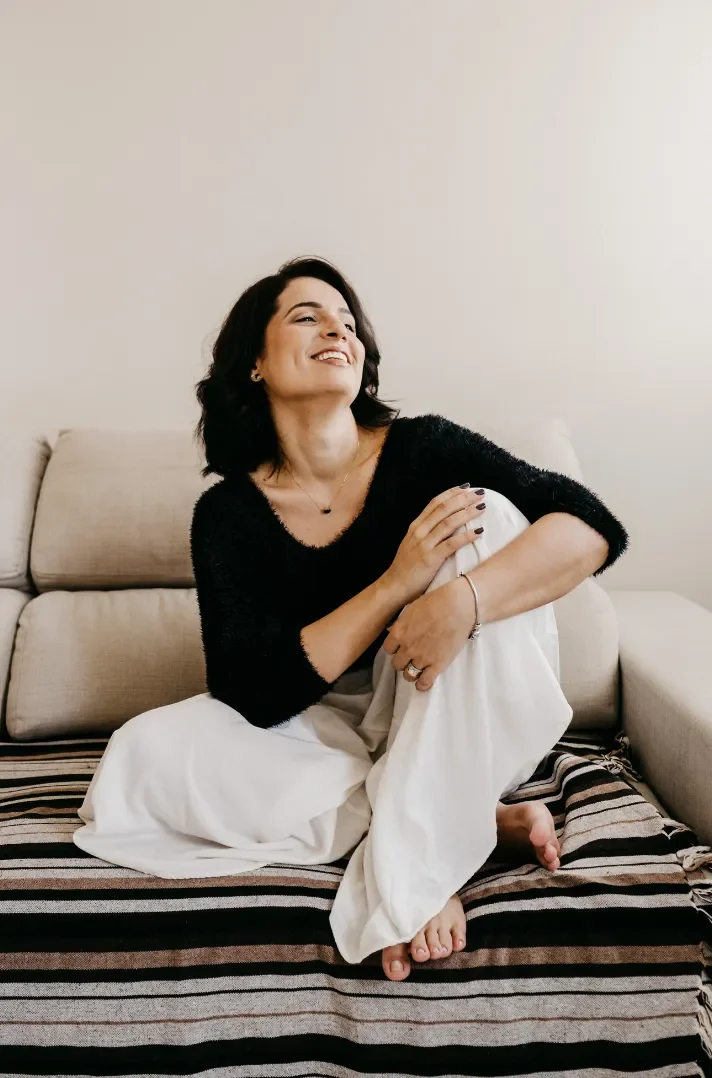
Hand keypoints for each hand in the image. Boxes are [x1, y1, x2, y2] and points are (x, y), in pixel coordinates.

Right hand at [382, 485, 486, 606]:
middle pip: (444, 509)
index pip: (435, 503)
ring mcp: (424, 545)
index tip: (467, 487)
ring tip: (482, 507)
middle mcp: (419, 531)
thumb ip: (426, 532)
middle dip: (463, 499)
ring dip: (467, 513)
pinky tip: (479, 532)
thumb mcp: (413, 543)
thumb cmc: (406, 567)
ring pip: (449, 523)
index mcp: (416, 526)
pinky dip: (466, 536)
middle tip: (480, 493)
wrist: (394, 586)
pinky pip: (451, 544)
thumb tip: (446, 522)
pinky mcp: (430, 559)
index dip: (452, 493)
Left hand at [382, 576, 478, 689]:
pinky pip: (425, 682)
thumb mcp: (412, 608)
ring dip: (411, 673)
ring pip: (408, 675)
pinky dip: (423, 684)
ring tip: (417, 669)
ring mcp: (422, 658)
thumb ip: (402, 623)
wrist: (458, 606)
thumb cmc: (437, 602)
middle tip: (410, 657)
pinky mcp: (437, 664)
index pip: (388, 649)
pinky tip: (423, 682)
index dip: (395, 649)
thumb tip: (394, 630)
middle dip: (403, 661)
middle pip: (397, 664)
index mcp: (399, 632)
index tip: (400, 647)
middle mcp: (407, 647)